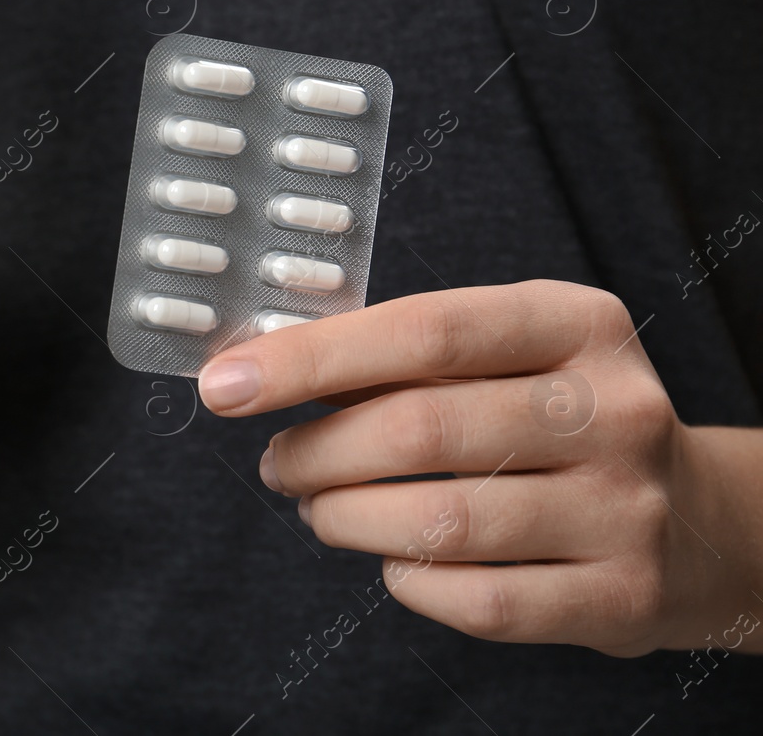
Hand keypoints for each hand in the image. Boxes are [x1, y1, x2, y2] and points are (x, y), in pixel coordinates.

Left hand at [197, 279, 762, 656]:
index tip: (224, 383)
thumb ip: (404, 353)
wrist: (700, 522)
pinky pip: (475, 601)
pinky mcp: (619, 597)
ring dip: (344, 518)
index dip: (310, 358)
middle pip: (419, 428)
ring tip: (318, 508)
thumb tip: (260, 367)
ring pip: (438, 522)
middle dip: (315, 451)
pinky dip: (406, 582)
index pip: (423, 331)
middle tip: (276, 462)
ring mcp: (624, 508)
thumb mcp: (512, 354)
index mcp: (576, 324)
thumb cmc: (558, 420)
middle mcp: (612, 409)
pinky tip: (392, 560)